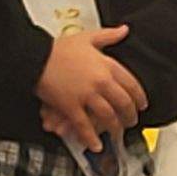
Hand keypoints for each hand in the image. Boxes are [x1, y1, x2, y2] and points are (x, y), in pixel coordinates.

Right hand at [37, 25, 148, 144]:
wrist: (34, 57)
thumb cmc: (57, 48)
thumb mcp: (87, 37)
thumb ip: (108, 35)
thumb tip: (124, 30)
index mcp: (107, 65)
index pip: (132, 84)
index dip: (140, 97)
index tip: (142, 104)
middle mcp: (101, 81)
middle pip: (123, 103)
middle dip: (130, 115)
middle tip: (132, 121)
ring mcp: (86, 95)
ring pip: (108, 116)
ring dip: (115, 127)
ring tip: (118, 132)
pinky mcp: (70, 106)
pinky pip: (84, 126)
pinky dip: (91, 138)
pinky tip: (96, 145)